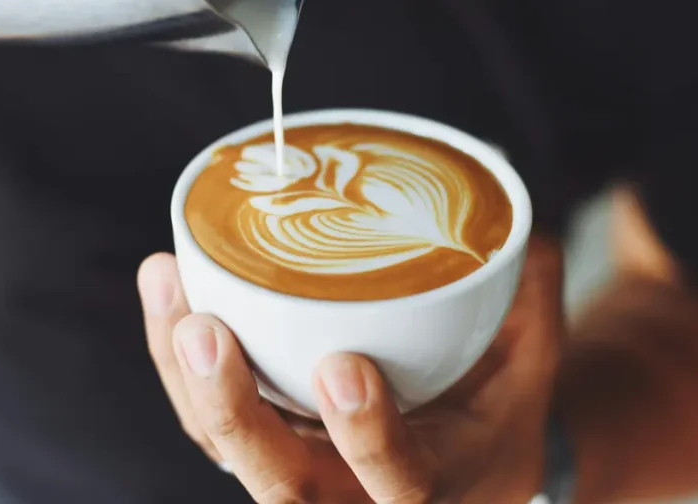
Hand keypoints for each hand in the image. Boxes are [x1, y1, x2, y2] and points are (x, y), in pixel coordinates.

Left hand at [138, 236, 563, 502]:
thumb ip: (528, 296)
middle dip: (232, 411)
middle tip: (205, 328)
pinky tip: (167, 285)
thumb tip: (517, 222)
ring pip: (222, 446)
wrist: (458, 464)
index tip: (344, 367)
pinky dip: (175, 357)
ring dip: (182, 372)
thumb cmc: (494, 411)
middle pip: (280, 485)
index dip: (369, 438)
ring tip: (166, 280)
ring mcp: (296, 473)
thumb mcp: (531, 362)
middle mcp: (351, 496)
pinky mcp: (260, 443)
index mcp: (431, 487)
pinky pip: (205, 416)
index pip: (400, 481)